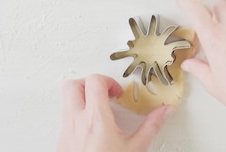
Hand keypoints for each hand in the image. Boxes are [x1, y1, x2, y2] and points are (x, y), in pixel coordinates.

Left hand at [57, 74, 171, 151]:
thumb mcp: (136, 148)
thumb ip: (151, 125)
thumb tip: (164, 111)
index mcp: (96, 119)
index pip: (94, 81)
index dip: (108, 81)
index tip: (118, 93)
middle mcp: (76, 122)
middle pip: (73, 85)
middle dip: (89, 83)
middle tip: (104, 93)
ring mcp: (66, 131)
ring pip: (66, 100)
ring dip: (82, 98)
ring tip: (99, 109)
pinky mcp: (61, 141)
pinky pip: (65, 118)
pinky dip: (77, 115)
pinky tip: (91, 127)